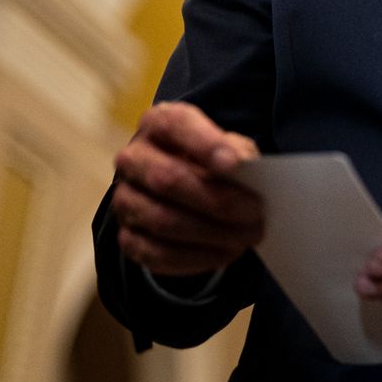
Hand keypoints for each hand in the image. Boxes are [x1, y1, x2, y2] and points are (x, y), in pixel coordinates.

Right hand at [110, 102, 262, 276]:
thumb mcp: (231, 147)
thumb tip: (247, 170)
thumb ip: (238, 153)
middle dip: (218, 200)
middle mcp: (133, 159)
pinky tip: (227, 253)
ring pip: (162, 221)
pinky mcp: (127, 237)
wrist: (187, 188)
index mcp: (158, 124)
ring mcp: (124, 199)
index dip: (205, 144)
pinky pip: (156, 254)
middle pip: (167, 180)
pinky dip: (197, 257)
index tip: (236, 164)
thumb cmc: (214, 161)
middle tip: (257, 213)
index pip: (175, 125)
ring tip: (249, 236)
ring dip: (212, 233)